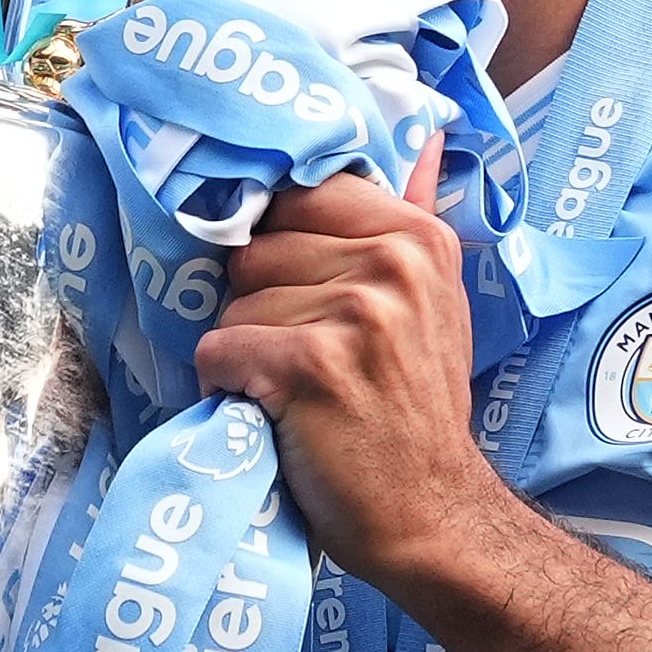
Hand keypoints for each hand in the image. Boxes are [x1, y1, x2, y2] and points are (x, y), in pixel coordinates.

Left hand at [190, 138, 506, 585]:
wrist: (430, 515)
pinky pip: (218, 351)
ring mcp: (354, 313)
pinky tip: (274, 416)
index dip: (280, 248)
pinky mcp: (310, 365)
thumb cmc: (413, 412)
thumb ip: (410, 216)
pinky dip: (227, 390)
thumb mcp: (433, 303)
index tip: (297, 295)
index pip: (300, 194)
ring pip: (232, 304)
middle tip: (308, 362)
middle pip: (255, 250)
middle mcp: (392, 263)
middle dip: (261, 308)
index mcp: (417, 237)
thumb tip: (425, 135)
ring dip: (245, 354)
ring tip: (296, 393)